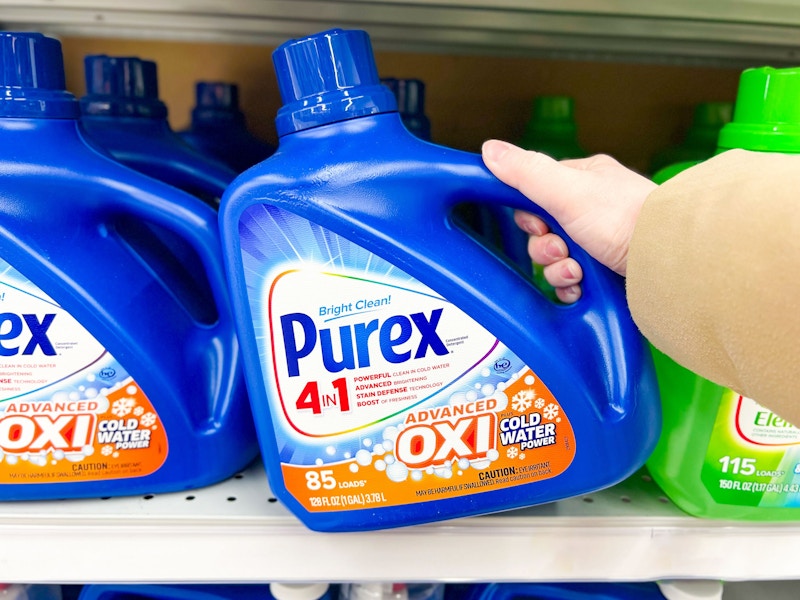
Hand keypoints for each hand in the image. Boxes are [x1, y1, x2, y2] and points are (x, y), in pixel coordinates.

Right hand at [482, 140, 655, 301]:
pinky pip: (572, 284)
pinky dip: (571, 288)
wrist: (668, 260)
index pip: (537, 195)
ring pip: (556, 260)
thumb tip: (490, 150)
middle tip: (560, 249)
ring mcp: (600, 244)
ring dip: (558, 270)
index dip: (529, 215)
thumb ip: (526, 172)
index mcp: (584, 183)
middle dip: (544, 248)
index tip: (536, 223)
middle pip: (543, 233)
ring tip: (577, 271)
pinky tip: (581, 286)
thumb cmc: (626, 218)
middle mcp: (592, 212)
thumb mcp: (566, 189)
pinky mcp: (606, 274)